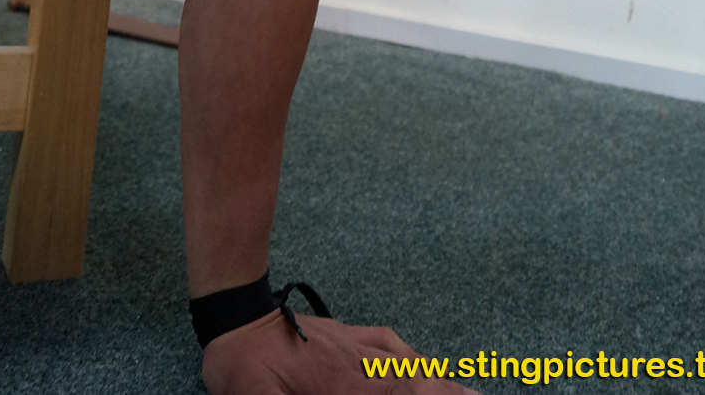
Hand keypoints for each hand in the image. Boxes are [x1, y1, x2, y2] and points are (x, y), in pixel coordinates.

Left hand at [202, 310, 477, 394]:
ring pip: (406, 363)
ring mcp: (352, 345)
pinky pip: (386, 343)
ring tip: (467, 390)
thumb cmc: (243, 364)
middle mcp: (357, 363)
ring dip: (437, 379)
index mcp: (343, 384)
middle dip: (448, 392)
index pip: (398, 393)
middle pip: (413, 381)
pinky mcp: (343, 334)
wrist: (237, 317)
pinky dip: (409, 356)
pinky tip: (417, 361)